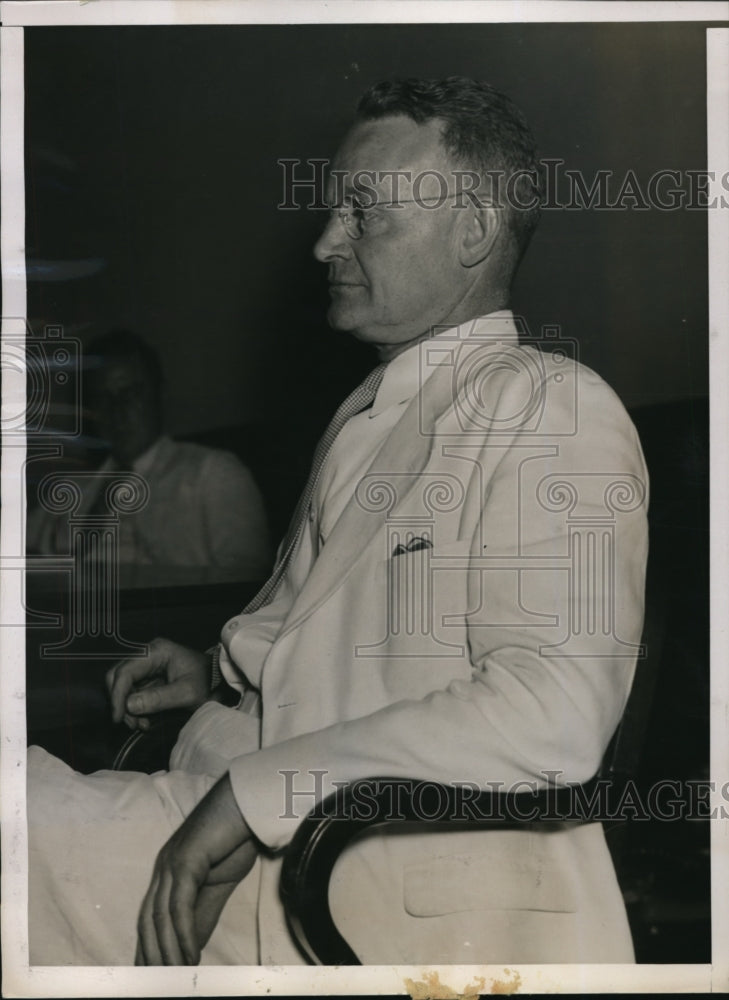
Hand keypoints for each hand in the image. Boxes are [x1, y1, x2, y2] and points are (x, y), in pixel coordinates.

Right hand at [106, 637, 211, 730]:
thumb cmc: (208, 682)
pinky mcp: (149, 678)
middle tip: (131, 723)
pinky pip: (132, 693)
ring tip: (141, 724)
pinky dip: (134, 708)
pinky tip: (144, 720)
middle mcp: (148, 655)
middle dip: (121, 702)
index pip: (125, 671)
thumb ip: (159, 699)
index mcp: (157, 651)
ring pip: (123, 687)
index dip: (117, 695)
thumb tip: (129, 705)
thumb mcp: (187, 693)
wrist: (221, 682)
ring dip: (128, 708)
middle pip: (118, 677)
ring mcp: (148, 666)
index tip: (118, 717)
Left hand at [136, 773, 257, 964]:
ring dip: (168, 952)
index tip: (151, 974)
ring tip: (178, 976)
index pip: (149, 917)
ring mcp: (171, 863)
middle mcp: (163, 867)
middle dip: (153, 955)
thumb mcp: (219, 883)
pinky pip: (179, 906)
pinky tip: (190, 954)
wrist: (249, 804)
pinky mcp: (184, 861)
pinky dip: (183, 934)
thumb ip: (203, 913)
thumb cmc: (236, 838)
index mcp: (168, 871)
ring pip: (161, 917)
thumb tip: (192, 946)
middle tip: (162, 983)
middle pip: (148, 921)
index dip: (148, 948)